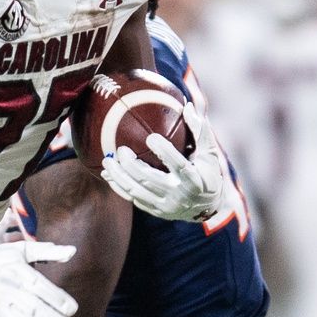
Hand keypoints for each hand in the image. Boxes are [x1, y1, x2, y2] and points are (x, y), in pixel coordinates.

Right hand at [0, 237, 77, 316]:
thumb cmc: (0, 259)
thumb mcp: (21, 249)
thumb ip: (47, 251)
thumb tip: (73, 251)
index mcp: (17, 271)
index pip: (39, 287)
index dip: (57, 299)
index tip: (72, 309)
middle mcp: (8, 291)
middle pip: (33, 309)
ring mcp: (0, 309)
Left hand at [100, 103, 228, 221]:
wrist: (208, 208)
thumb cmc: (208, 173)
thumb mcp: (210, 153)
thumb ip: (200, 130)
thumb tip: (187, 105)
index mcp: (194, 179)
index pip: (177, 164)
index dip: (164, 152)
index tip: (150, 138)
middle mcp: (178, 195)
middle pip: (150, 179)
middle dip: (131, 165)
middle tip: (121, 150)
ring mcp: (166, 206)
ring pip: (137, 191)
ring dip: (118, 176)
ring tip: (107, 160)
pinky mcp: (156, 211)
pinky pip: (133, 199)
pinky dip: (119, 187)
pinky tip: (108, 175)